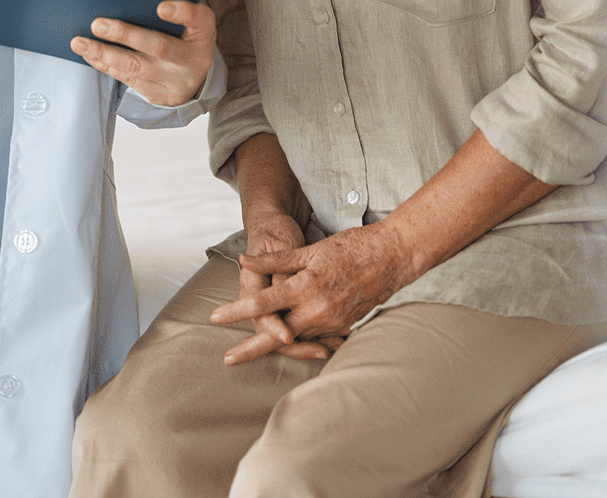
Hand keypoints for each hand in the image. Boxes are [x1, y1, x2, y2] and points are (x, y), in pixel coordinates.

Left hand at [69, 0, 215, 106]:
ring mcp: (176, 82)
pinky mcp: (158, 95)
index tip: (160, 7)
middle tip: (98, 24)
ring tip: (80, 43)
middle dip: (125, 35)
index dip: (181, 12)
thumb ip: (174, 8)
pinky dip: (105, 65)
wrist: (195, 75)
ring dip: (104, 54)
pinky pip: (128, 80)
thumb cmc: (186, 35)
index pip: (198, 19)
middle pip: (158, 47)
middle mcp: (194, 60)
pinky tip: (90, 55)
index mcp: (204, 33)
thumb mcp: (192, 20)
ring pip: (136, 68)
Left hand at [218, 210, 342, 366]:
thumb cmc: (349, 247)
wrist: (391, 257)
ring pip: (296, 339)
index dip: (237, 312)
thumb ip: (275, 260)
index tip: (216, 317)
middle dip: (251, 349)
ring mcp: (332, 322)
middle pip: (277, 337)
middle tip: (227, 358)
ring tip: (250, 350)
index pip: (263, 304)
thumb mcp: (309, 250)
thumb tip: (244, 260)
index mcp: (304, 287)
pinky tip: (289, 344)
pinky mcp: (343, 327)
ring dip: (275, 344)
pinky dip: (301, 340)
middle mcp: (317, 310)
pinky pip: (316, 338)